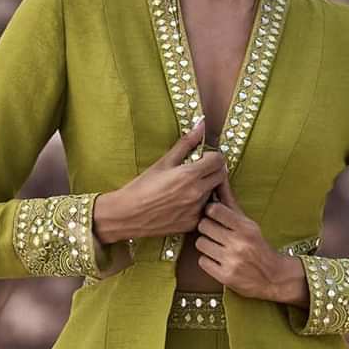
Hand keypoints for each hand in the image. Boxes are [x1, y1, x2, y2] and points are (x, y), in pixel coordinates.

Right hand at [90, 117, 227, 245]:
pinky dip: (199, 205)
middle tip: (199, 170)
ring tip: (188, 188)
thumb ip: (186, 143)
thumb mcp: (163, 162)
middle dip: (214, 170)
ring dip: (207, 188)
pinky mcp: (192, 224)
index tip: (204, 157)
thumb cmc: (142, 187)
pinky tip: (183, 203)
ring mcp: (196, 210)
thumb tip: (201, 125)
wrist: (127, 215)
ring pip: (214, 194)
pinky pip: (205, 210)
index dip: (213, 156)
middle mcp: (197, 193)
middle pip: (221, 176)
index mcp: (190, 175)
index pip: (219, 160)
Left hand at [193, 173, 306, 304]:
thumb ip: (230, 203)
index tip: (214, 216)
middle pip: (203, 226)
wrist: (273, 277)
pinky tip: (217, 260)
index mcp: (245, 227)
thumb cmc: (258, 246)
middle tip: (214, 232)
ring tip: (216, 246)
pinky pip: (202, 261)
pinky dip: (207, 260)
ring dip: (206, 245)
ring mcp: (231, 261)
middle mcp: (238, 243)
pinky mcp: (225, 276)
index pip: (214, 210)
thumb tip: (220, 178)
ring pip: (200, 243)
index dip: (210, 212)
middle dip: (207, 228)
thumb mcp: (248, 224)